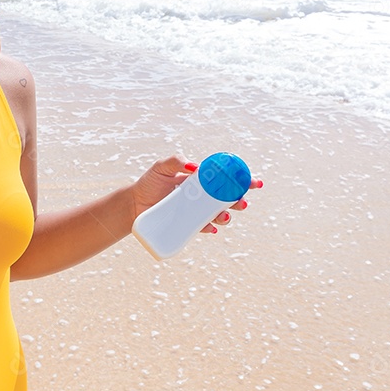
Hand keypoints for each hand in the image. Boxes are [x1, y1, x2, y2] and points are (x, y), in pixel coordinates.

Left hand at [129, 156, 263, 233]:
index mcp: (200, 180)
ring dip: (226, 217)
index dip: (242, 180)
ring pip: (218, 215)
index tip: (255, 182)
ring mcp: (196, 211)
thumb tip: (195, 167)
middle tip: (241, 202)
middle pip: (227, 198)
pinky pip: (203, 228)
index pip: (225, 179)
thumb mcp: (161, 168)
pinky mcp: (188, 224)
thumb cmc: (149, 183)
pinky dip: (208, 228)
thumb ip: (176, 161)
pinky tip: (210, 229)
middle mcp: (201, 196)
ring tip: (224, 217)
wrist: (134, 204)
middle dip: (239, 200)